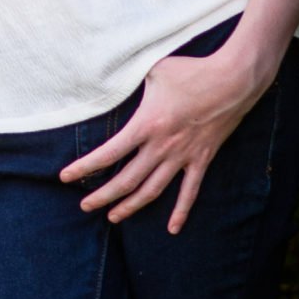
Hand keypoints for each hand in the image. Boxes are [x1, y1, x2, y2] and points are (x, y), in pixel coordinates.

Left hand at [62, 41, 268, 232]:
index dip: (85, 167)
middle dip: (103, 196)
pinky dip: (181, 211)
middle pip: (127, 180)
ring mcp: (183, 156)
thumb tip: (109, 73)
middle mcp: (162, 146)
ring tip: (114, 217)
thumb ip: (129, 76)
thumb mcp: (153, 69)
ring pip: (153, 190)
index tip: (65, 177)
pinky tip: (172, 228)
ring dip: (132, 206)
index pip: (109, 153)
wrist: (233, 80)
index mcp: (146, 124)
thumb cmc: (191, 71)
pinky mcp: (202, 159)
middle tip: (85, 206)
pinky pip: (190, 191)